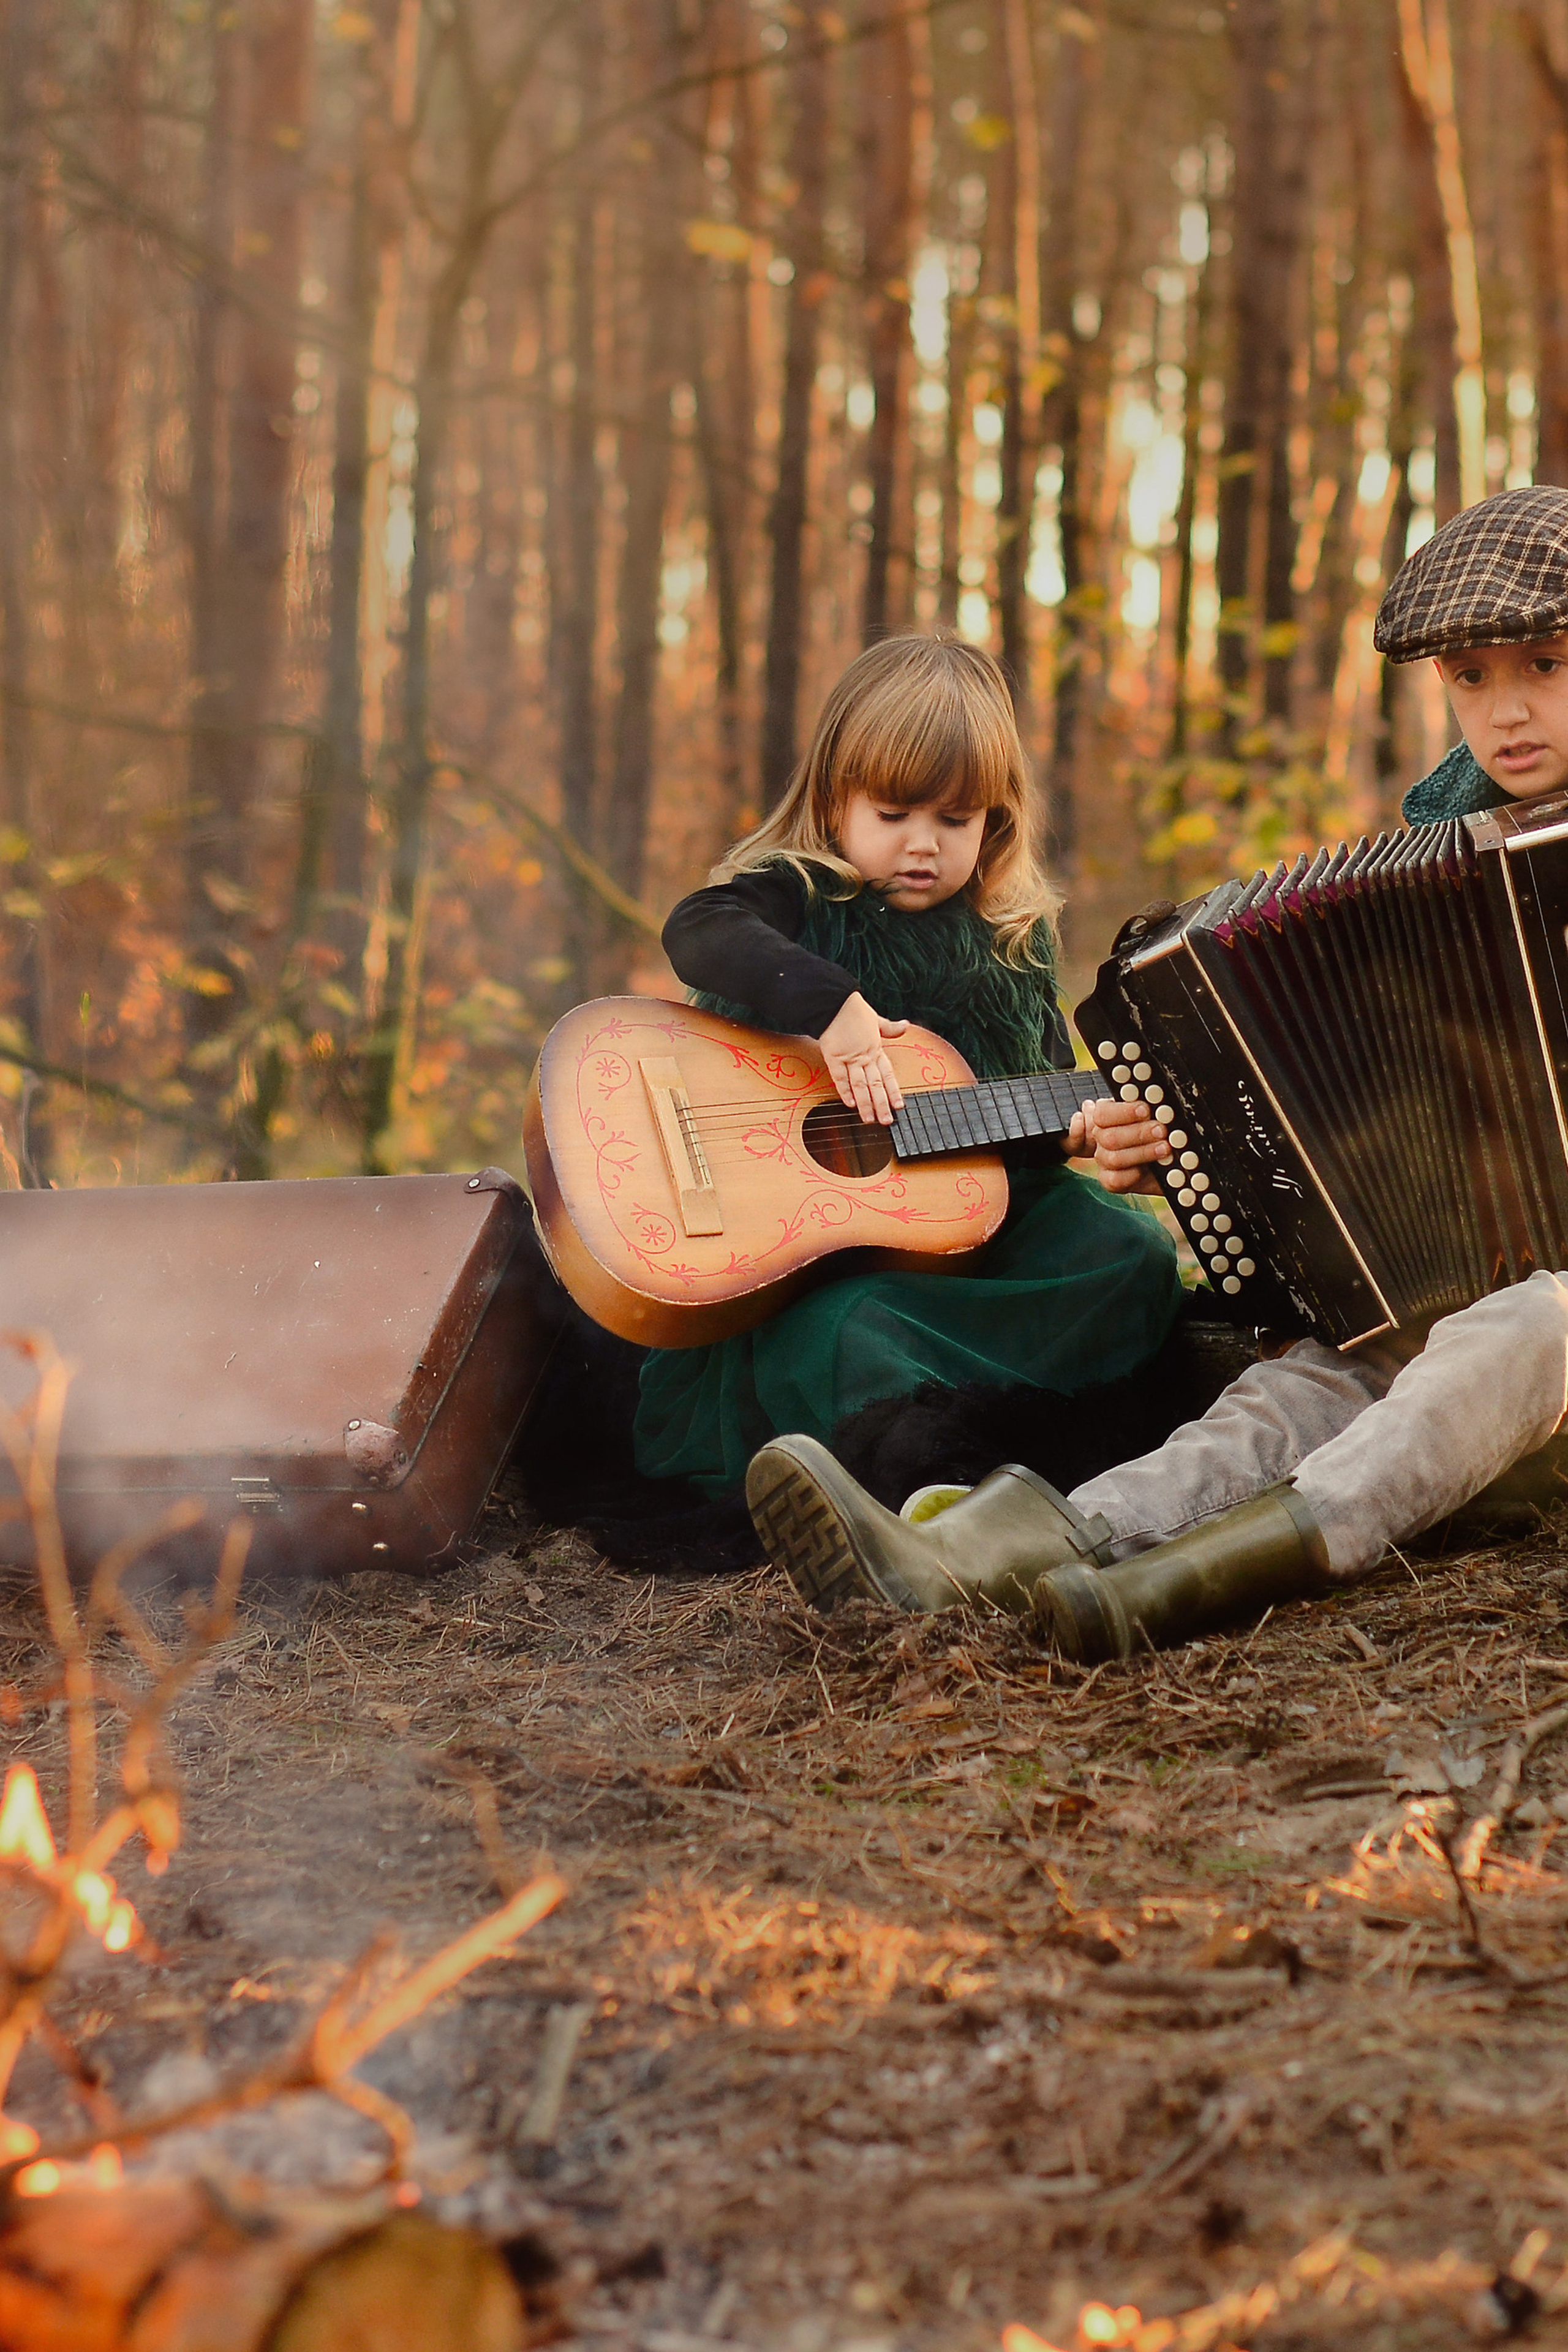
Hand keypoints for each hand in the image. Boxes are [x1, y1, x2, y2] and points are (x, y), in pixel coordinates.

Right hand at [818, 992, 908, 1124]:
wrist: (835, 1002)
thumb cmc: (854, 1011)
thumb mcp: (876, 1019)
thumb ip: (890, 1028)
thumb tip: (906, 1026)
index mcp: (876, 1049)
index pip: (888, 1074)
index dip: (894, 1091)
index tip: (899, 1106)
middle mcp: (865, 1057)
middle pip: (875, 1085)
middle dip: (881, 1104)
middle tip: (886, 1121)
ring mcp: (849, 1058)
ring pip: (860, 1085)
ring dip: (865, 1103)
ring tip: (869, 1119)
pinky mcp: (834, 1057)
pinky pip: (840, 1077)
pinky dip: (845, 1091)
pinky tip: (850, 1104)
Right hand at [1082, 1096, 1171, 1195]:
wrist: (1170, 1161)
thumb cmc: (1159, 1132)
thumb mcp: (1155, 1116)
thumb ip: (1150, 1109)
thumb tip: (1158, 1102)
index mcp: (1107, 1117)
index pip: (1103, 1114)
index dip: (1124, 1112)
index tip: (1146, 1110)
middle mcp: (1102, 1138)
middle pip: (1109, 1137)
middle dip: (1139, 1133)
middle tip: (1161, 1130)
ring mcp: (1105, 1160)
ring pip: (1114, 1159)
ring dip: (1142, 1153)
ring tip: (1165, 1148)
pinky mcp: (1111, 1181)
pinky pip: (1116, 1180)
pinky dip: (1135, 1175)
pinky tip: (1153, 1169)